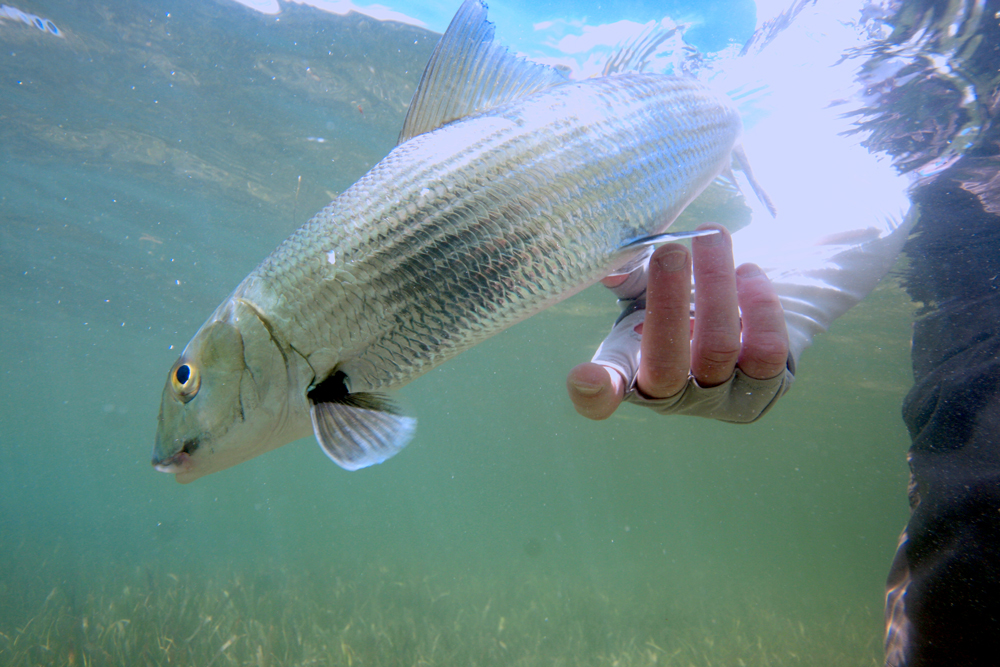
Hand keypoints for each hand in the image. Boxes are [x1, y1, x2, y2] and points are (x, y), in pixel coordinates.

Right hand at [566, 224, 788, 419]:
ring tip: (712, 236)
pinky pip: (766, 347)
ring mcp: (721, 397)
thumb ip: (630, 282)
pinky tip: (746, 272)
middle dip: (668, 303)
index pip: (606, 396)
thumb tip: (613, 269)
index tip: (585, 377)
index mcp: (632, 378)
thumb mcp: (646, 297)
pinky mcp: (764, 386)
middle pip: (667, 364)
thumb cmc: (678, 311)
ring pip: (719, 347)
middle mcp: (674, 397)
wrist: (740, 327)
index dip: (595, 393)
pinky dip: (758, 303)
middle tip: (670, 251)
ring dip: (717, 284)